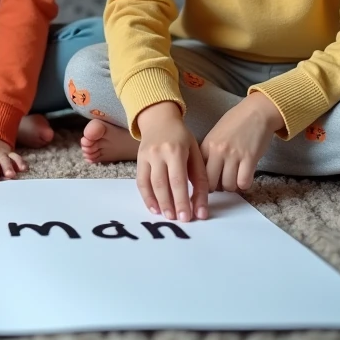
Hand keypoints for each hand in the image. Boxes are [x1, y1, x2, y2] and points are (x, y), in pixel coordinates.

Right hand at [134, 101, 209, 221]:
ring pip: (150, 184)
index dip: (182, 200)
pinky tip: (154, 208)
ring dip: (159, 203)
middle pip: (163, 184)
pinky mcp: (138, 160)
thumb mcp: (196, 154)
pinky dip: (146, 197)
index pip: (179, 180)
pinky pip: (140, 182)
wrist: (159, 119)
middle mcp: (158, 153)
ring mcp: (146, 156)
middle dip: (171, 205)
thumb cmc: (182, 138)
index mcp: (176, 150)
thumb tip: (201, 209)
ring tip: (168, 216)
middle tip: (179, 220)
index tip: (188, 217)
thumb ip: (200, 181)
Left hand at [200, 92, 283, 193]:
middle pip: (212, 183)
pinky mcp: (250, 158)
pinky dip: (244, 184)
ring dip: (232, 186)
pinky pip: (244, 182)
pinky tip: (245, 176)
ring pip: (229, 185)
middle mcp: (218, 151)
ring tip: (235, 178)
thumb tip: (205, 174)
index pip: (198, 172)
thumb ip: (208, 152)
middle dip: (217, 188)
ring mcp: (234, 155)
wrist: (256, 112)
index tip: (209, 183)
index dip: (203, 182)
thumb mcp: (215, 135)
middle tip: (223, 182)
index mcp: (207, 145)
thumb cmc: (236, 123)